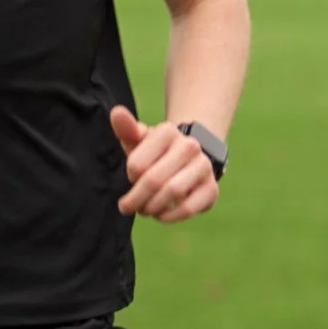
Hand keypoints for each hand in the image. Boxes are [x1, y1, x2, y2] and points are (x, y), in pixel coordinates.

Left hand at [111, 103, 220, 220]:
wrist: (187, 162)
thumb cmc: (155, 153)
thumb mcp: (139, 140)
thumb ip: (126, 128)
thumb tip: (116, 112)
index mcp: (168, 132)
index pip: (137, 164)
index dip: (130, 177)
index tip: (131, 178)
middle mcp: (190, 146)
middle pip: (154, 180)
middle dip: (136, 199)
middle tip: (127, 207)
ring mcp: (204, 167)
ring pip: (173, 192)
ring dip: (152, 208)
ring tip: (145, 210)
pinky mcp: (211, 189)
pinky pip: (189, 208)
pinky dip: (170, 217)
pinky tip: (161, 216)